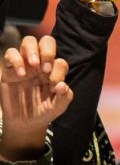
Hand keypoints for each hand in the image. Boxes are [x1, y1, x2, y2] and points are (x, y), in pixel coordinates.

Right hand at [0, 36, 72, 161]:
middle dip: (48, 50)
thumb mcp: (58, 108)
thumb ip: (65, 97)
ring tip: (34, 66)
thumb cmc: (43, 111)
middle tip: (45, 68)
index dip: (59, 69)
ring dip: (32, 50)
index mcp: (54, 72)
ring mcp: (25, 64)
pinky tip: (21, 74)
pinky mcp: (9, 69)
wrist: (25, 122)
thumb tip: (64, 85)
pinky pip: (10, 53)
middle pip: (46, 41)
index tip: (54, 84)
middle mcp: (41, 65)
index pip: (60, 60)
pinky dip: (16, 59)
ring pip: (28, 41)